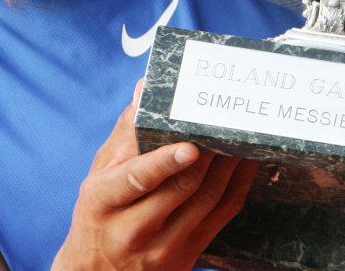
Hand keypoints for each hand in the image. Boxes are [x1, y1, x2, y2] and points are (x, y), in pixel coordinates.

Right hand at [52, 80, 256, 269]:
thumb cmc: (98, 214)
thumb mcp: (99, 174)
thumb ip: (124, 133)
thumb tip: (143, 90)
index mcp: (103, 201)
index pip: (136, 180)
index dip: (165, 162)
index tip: (190, 146)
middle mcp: (132, 229)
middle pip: (181, 188)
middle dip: (209, 154)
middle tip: (227, 123)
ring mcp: (162, 247)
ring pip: (206, 200)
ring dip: (229, 165)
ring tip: (239, 137)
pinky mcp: (186, 257)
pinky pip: (220, 216)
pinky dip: (237, 186)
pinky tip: (245, 164)